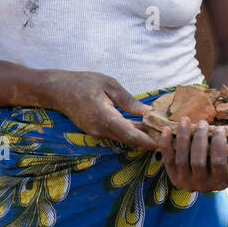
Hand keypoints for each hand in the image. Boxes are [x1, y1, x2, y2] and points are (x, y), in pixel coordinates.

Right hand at [38, 70, 158, 149]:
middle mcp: (100, 130)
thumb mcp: (109, 85)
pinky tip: (144, 127)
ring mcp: (97, 133)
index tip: (164, 143)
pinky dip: (131, 132)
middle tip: (169, 137)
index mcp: (104, 117)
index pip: (130, 135)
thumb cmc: (84, 82)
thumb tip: (148, 112)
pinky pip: (117, 135)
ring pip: (124, 139)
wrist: (58, 90)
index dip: (148, 141)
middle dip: (149, 140)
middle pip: (130, 140)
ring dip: (141, 137)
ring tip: (160, 131)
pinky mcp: (96, 132)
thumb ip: (128, 100)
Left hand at [153, 117, 227, 191]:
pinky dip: (165, 144)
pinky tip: (167, 129)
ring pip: (181, 158)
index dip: (219, 146)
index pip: (218, 163)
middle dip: (200, 139)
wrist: (204, 182)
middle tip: (203, 122)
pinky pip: (167, 159)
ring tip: (186, 120)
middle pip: (198, 161)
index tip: (221, 130)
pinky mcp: (172, 176)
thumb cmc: (225, 170)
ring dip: (183, 137)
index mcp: (219, 182)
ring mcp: (184, 181)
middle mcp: (200, 185)